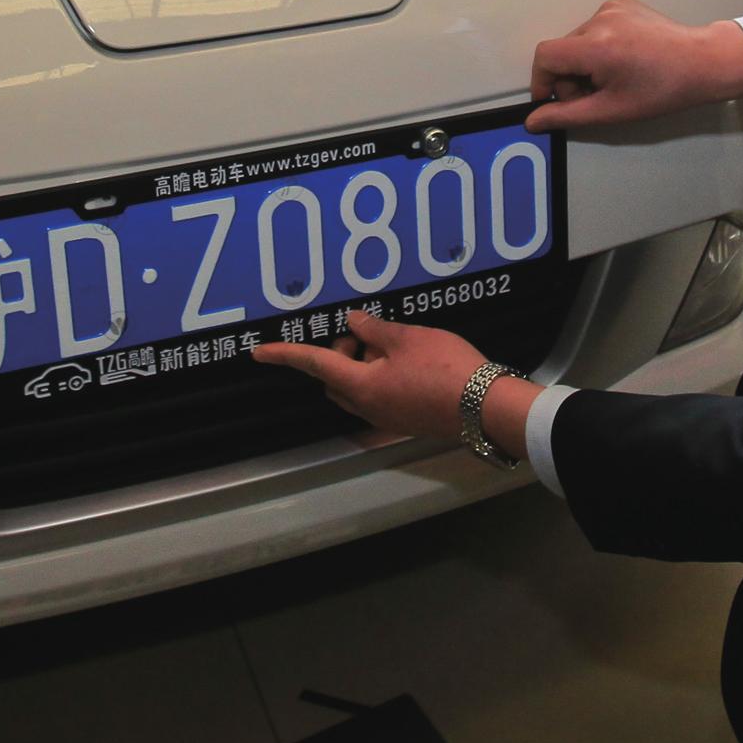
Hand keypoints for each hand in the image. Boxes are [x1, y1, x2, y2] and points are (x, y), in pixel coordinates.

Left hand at [253, 311, 505, 442]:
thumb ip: (375, 330)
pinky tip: (409, 359)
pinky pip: (379, 395)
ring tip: (392, 342)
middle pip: (334, 379)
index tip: (258, 351)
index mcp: (360, 386)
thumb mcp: (407, 339)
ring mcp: (387, 418)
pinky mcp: (406, 420)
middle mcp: (367, 408)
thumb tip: (353, 322)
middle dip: (339, 353)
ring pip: (357, 388)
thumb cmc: (444, 368)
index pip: (314, 364)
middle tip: (366, 332)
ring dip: (362, 364)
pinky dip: (381, 375)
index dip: (285, 354)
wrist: (485, 408)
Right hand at [526, 0, 742, 133]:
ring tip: (614, 77)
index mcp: (596, 45)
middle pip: (562, 49)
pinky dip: (600, 44)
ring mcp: (612, 6)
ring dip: (585, 62)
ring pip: (578, 39)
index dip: (543, 81)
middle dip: (570, 76)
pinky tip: (624, 57)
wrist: (703, 62)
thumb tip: (532, 121)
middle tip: (596, 96)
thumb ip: (567, 115)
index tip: (556, 100)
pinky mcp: (622, 3)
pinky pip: (595, 26)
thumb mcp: (612, 110)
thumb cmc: (662, 91)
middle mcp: (600, 18)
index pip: (545, 56)